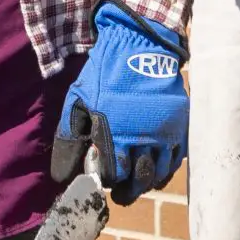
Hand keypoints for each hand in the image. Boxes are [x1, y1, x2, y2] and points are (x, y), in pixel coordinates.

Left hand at [53, 0, 188, 204]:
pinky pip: (176, 159)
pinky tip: (157, 170)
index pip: (113, 174)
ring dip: (147, 182)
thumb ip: (69, 140)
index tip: (103, 180)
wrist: (140, 45)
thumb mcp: (78, 101)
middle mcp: (141, 137)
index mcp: (114, 132)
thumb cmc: (105, 74)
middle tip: (121, 195)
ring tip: (138, 184)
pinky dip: (167, 169)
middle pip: (138, 179)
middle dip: (128, 191)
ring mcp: (163, 132)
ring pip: (159, 172)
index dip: (108, 181)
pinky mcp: (178, 125)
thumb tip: (61, 176)